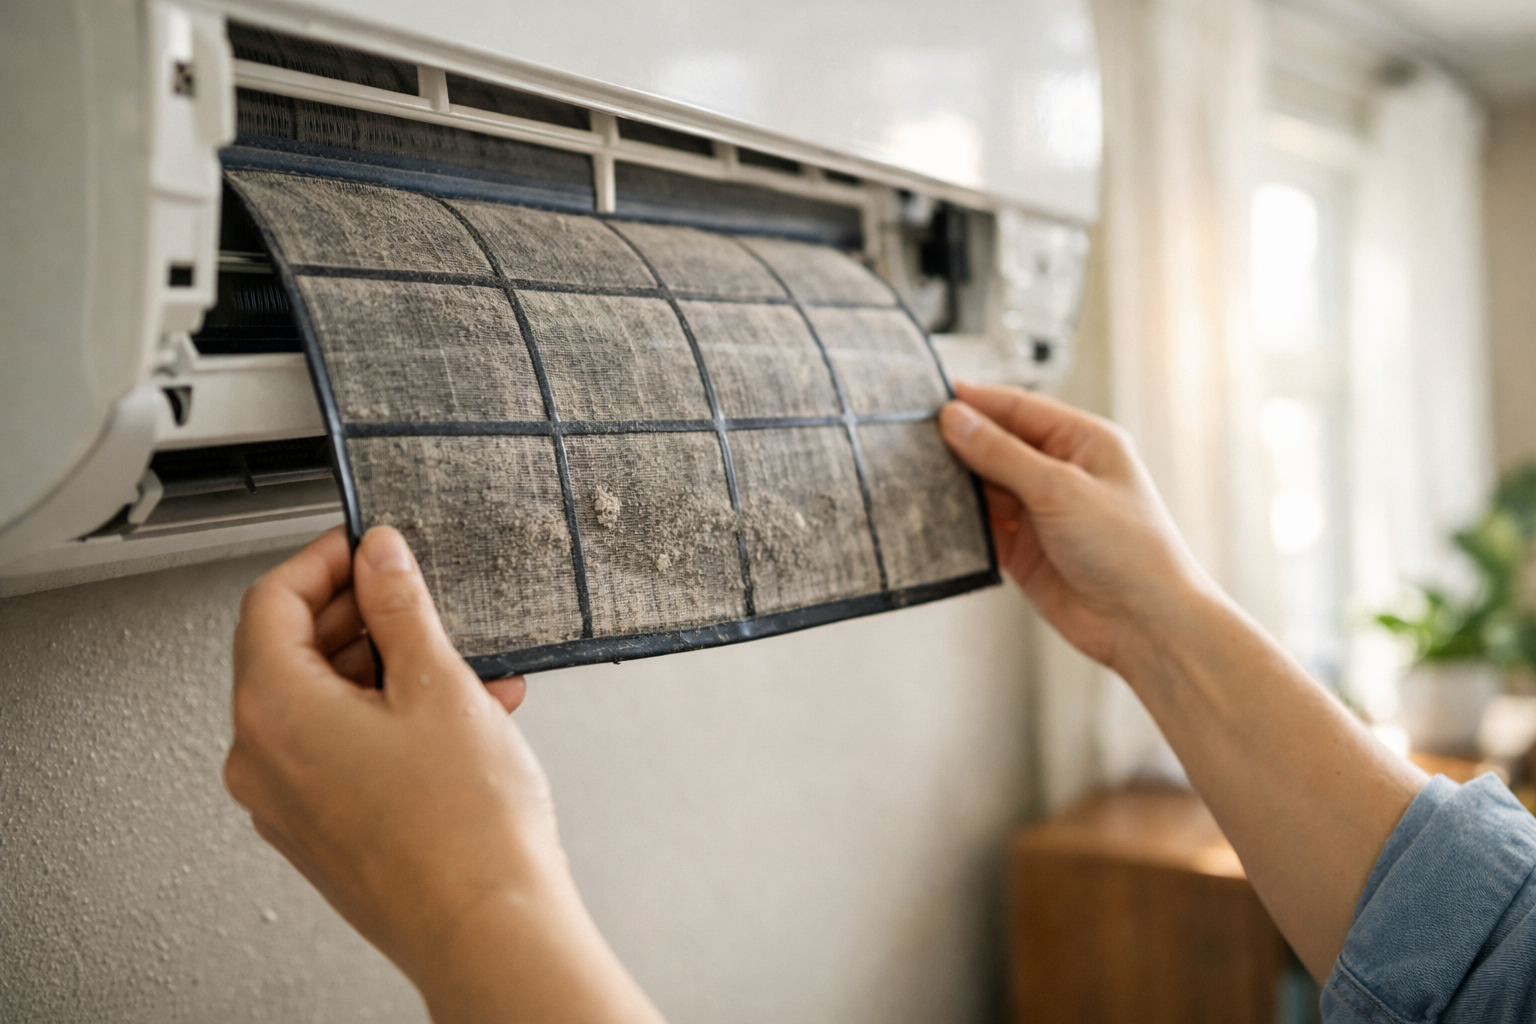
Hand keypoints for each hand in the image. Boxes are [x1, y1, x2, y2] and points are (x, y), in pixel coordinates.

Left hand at [225, 526, 662, 1023]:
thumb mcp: (439, 685)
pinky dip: (389, 717)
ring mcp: (288, 802)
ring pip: (324, 702)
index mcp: (274, 712)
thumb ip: (400, 607)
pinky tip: (459, 712)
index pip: (269, 601)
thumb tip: (380, 559)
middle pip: (292, 651)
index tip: (366, 545)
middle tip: (416, 594)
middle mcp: (263, 760)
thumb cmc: (466, 830)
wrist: (489, 928)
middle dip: (362, 613)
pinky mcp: (322, 830)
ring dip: (388, 667)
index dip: (323, 560)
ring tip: (462, 661)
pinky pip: (341, 748)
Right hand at [939, 381, 1215, 670]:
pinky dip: (960, 523)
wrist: (1145, 624)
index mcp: (1083, 442)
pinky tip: (936, 517)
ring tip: (915, 478)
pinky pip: (982, 527)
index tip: (930, 400)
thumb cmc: (1130, 550)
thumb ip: (1002, 454)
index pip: (1018, 408)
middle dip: (959, 444)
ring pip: (985, 487)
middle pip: (996, 445)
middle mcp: (1061, 472)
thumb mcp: (1060, 489)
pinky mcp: (1024, 550)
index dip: (975, 402)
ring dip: (956, 485)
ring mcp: (1041, 512)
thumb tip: (956, 419)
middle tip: (912, 440)